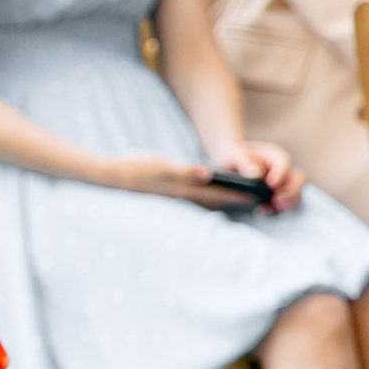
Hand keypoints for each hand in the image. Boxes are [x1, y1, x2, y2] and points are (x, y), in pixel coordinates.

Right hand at [99, 152, 272, 209]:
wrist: (110, 177)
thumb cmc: (135, 168)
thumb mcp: (159, 166)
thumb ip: (183, 171)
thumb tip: (206, 174)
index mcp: (182, 188)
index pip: (217, 193)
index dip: (238, 195)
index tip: (258, 197)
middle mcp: (180, 196)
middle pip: (214, 201)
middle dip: (234, 201)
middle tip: (256, 202)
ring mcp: (173, 197)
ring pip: (204, 202)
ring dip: (221, 201)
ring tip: (238, 201)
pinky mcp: (166, 194)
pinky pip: (192, 199)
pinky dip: (206, 198)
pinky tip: (207, 197)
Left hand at [211, 139, 302, 211]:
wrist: (230, 162)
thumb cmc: (233, 155)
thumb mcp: (233, 154)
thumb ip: (243, 161)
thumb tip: (255, 172)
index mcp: (273, 155)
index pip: (284, 162)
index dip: (280, 174)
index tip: (271, 184)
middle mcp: (282, 167)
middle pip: (298, 178)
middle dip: (291, 191)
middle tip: (277, 200)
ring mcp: (283, 180)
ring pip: (297, 191)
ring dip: (289, 201)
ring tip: (274, 207)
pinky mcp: (279, 192)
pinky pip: (288, 201)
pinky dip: (280, 207)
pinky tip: (264, 209)